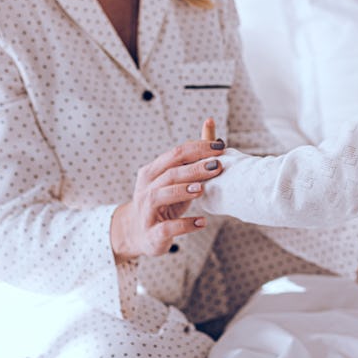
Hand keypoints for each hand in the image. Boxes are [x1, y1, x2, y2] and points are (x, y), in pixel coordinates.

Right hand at [110, 138, 224, 261]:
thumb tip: (210, 122)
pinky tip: (202, 222)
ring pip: (161, 195)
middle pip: (170, 173)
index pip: (175, 154)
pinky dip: (185, 224)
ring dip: (183, 191)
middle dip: (194, 168)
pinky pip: (167, 228)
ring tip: (202, 189)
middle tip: (218, 165)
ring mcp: (147, 212)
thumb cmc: (163, 201)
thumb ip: (192, 155)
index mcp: (151, 172)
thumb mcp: (174, 177)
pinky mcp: (152, 234)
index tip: (220, 147)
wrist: (137, 234)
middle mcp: (146, 189)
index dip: (198, 149)